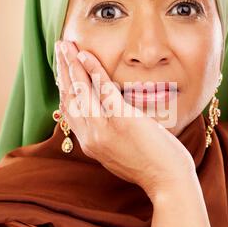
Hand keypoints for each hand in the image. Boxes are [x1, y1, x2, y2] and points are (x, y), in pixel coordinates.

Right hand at [55, 39, 195, 203]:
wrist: (167, 182)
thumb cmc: (150, 166)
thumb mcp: (120, 153)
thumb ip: (108, 135)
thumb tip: (106, 117)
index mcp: (90, 144)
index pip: (70, 111)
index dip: (64, 87)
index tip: (62, 70)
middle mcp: (91, 137)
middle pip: (70, 98)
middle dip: (63, 70)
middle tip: (60, 47)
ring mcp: (104, 129)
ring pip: (81, 91)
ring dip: (72, 64)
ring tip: (66, 44)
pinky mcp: (121, 120)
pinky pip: (103, 89)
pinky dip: (93, 70)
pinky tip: (87, 55)